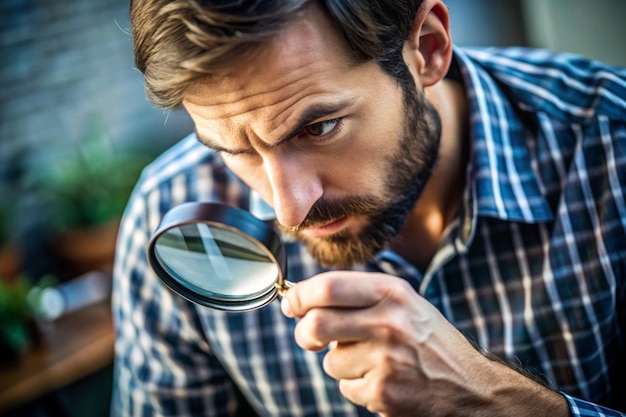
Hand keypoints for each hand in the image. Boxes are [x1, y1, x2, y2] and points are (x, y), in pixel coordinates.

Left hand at [280, 271, 568, 416]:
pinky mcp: (384, 391)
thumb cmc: (430, 340)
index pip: (329, 286)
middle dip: (304, 334)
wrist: (471, 386)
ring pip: (331, 361)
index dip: (300, 295)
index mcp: (392, 293)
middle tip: (309, 337)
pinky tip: (383, 380)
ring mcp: (387, 358)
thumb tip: (305, 296)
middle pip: (317, 324)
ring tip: (372, 362)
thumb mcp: (404, 303)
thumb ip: (360, 296)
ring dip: (341, 364)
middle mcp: (389, 321)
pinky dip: (357, 386)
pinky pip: (346, 388)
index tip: (290, 302)